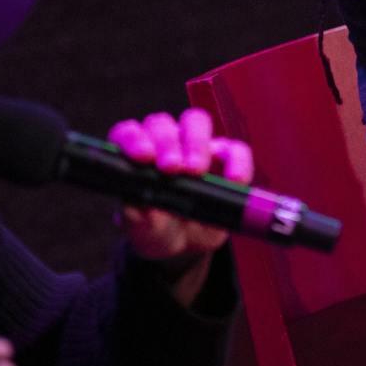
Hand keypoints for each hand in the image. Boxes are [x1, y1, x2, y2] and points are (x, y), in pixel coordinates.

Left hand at [107, 108, 253, 263]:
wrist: (185, 243)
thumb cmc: (156, 227)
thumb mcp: (142, 227)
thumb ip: (137, 216)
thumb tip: (137, 204)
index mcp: (136, 153)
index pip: (128, 133)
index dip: (134, 139)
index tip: (143, 156)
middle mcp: (164, 142)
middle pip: (162, 124)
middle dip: (167, 143)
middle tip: (171, 168)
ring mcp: (195, 147)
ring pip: (196, 122)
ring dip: (196, 143)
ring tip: (197, 172)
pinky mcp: (225, 159)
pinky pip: (234, 149)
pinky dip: (236, 161)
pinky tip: (233, 180)